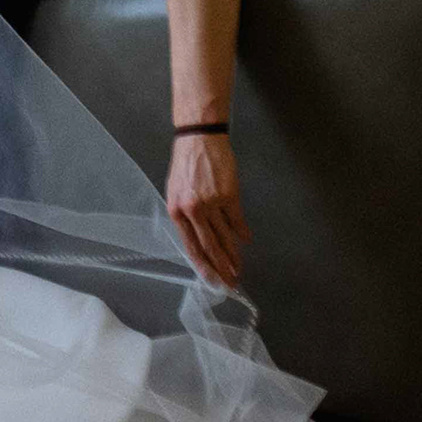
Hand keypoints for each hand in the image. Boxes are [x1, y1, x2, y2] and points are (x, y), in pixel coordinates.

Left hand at [166, 132, 246, 289]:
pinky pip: (237, 220)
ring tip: (239, 268)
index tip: (213, 280)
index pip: (191, 246)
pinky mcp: (228, 195)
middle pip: (209, 246)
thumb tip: (200, 239)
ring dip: (234, 254)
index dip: (204, 265)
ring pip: (225, 236)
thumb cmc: (186, 165)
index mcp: (176, 211)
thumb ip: (186, 216)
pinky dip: (242, 232)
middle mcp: (192, 210)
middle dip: (221, 267)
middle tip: (231, 282)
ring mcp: (211, 203)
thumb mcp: (176, 192)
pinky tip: (246, 240)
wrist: (198, 139)